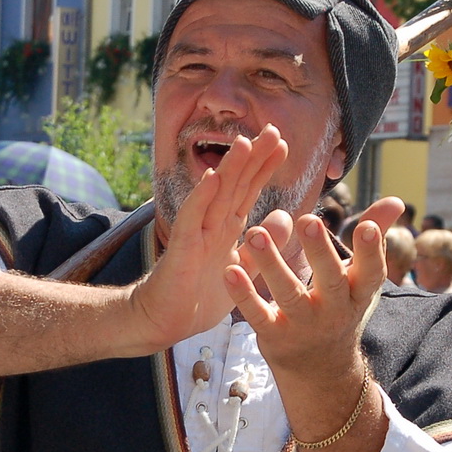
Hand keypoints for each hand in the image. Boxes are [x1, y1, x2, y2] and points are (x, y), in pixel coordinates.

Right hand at [125, 127, 289, 350]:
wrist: (165, 321)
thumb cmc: (199, 296)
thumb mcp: (242, 268)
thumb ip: (262, 243)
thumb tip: (286, 215)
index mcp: (226, 227)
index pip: (248, 190)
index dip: (263, 167)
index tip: (282, 144)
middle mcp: (212, 224)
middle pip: (235, 184)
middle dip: (253, 158)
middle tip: (272, 130)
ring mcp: (195, 233)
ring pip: (215, 195)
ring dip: (229, 169)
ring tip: (244, 142)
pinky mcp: (181, 249)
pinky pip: (191, 220)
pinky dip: (200, 198)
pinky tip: (211, 178)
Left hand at [225, 196, 402, 386]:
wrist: (319, 370)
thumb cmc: (340, 310)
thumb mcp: (360, 281)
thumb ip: (372, 239)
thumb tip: (396, 201)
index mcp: (357, 293)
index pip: (370, 272)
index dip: (371, 252)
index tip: (364, 226)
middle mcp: (333, 311)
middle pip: (330, 281)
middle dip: (319, 252)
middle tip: (308, 219)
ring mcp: (303, 325)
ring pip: (288, 294)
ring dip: (272, 264)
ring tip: (255, 233)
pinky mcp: (274, 336)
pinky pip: (258, 315)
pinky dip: (244, 294)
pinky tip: (230, 270)